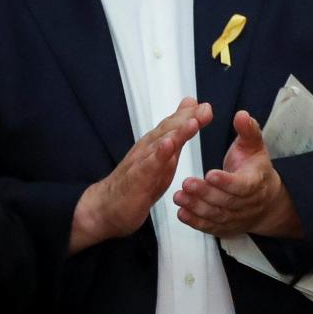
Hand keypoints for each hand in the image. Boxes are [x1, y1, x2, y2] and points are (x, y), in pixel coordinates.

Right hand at [70, 97, 211, 252]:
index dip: (190, 115)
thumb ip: (178, 135)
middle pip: (168, 130)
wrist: (106, 207)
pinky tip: (169, 146)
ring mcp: (140, 162)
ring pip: (160, 144)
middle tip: (205, 109)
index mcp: (156, 144)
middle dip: (187, 118)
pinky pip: (148, 165)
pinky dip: (159, 155)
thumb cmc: (139, 181)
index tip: (206, 106)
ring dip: (177, 132)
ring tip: (193, 122)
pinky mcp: (137, 179)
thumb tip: (192, 114)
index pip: (174, 125)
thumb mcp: (164, 157)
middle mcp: (147, 149)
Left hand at [173, 110, 300, 238]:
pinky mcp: (226, 227)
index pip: (243, 185)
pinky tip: (181, 212)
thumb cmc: (255, 168)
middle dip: (206, 193)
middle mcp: (248, 203)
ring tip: (179, 195)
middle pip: (227, 201)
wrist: (266, 201)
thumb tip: (242, 114)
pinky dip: (195, 222)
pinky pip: (210, 227)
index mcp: (256, 182)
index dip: (226, 181)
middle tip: (186, 183)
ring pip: (217, 215)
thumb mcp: (255, 147)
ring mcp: (237, 218)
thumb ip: (248, 131)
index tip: (209, 173)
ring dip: (197, 207)